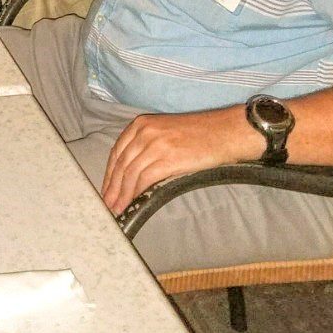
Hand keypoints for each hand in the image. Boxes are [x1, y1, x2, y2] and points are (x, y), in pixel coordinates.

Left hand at [100, 108, 257, 213]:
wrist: (226, 132)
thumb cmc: (201, 135)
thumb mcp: (165, 132)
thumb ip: (147, 146)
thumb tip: (133, 172)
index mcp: (141, 124)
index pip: (117, 151)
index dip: (109, 173)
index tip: (106, 188)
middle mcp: (144, 132)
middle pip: (120, 164)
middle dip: (111, 186)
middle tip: (107, 204)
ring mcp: (155, 145)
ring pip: (129, 173)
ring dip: (121, 194)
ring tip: (117, 208)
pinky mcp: (167, 159)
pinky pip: (144, 179)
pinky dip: (135, 193)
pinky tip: (133, 203)